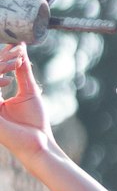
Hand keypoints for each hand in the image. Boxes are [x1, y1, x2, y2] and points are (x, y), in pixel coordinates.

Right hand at [0, 43, 57, 164]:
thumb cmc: (35, 122)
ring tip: (17, 61)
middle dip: (2, 59)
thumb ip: (22, 70)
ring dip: (0, 67)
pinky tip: (10, 79)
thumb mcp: (28, 91)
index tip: (16, 46)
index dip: (3, 57)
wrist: (39, 143)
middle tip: (17, 49)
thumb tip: (20, 48)